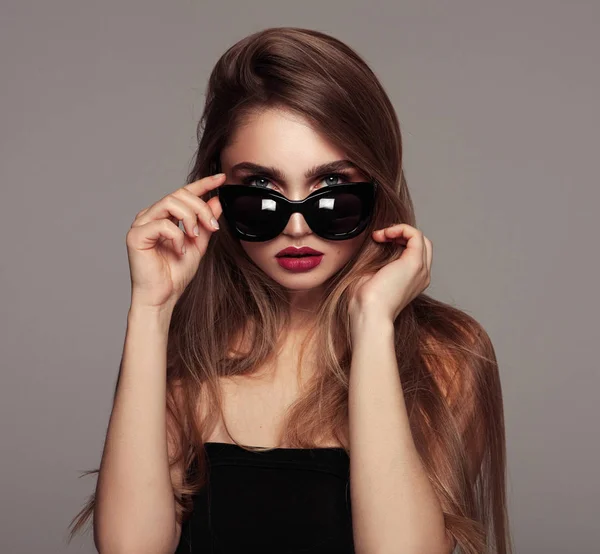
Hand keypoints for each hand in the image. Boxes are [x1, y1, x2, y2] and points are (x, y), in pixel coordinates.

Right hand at [125, 173, 225, 309]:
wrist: (162, 297)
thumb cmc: (175, 273)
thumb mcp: (199, 244)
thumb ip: (206, 222)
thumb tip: (217, 201)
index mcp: (164, 216)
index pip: (184, 193)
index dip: (203, 184)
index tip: (221, 178)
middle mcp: (151, 216)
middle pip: (179, 195)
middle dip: (201, 208)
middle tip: (213, 226)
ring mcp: (141, 224)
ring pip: (170, 203)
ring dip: (190, 218)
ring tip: (196, 237)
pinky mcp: (136, 235)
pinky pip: (162, 224)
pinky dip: (177, 236)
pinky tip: (179, 251)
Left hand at [348, 224, 432, 321]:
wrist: (369, 313)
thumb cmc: (365, 301)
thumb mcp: (373, 275)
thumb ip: (379, 260)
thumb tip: (374, 241)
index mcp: (413, 280)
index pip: (415, 253)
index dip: (399, 241)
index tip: (378, 241)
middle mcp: (421, 275)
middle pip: (421, 244)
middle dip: (402, 234)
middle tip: (381, 236)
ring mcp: (421, 269)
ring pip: (420, 238)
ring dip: (400, 230)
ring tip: (382, 235)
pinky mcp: (415, 263)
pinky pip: (415, 234)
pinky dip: (401, 228)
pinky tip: (385, 234)